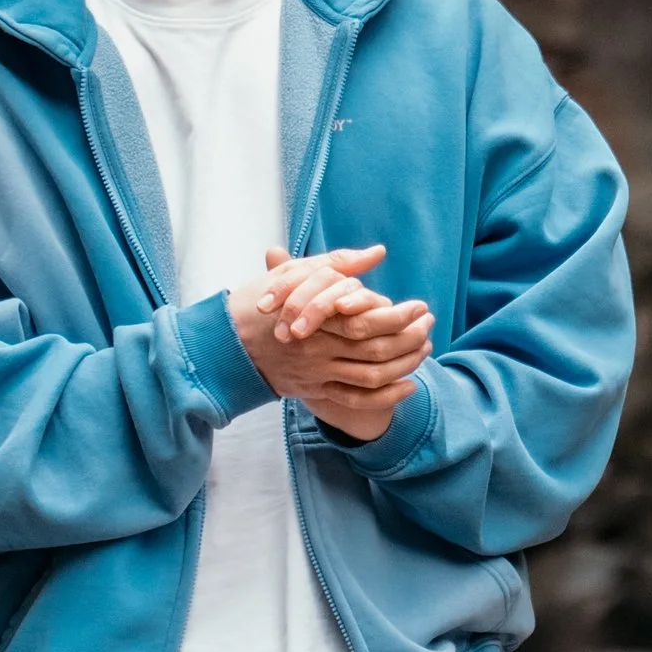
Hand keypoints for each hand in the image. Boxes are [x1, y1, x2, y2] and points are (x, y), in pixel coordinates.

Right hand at [227, 244, 433, 442]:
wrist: (222, 345)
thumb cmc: (259, 303)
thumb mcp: (294, 275)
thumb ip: (337, 263)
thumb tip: (376, 252)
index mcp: (316, 319)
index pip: (369, 321)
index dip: (400, 316)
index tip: (420, 306)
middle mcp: (320, 350)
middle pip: (377, 350)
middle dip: (410, 338)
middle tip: (428, 324)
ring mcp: (318, 374)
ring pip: (372, 376)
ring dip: (405, 364)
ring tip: (424, 348)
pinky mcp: (315, 391)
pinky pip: (358, 399)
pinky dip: (387, 396)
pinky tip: (409, 384)